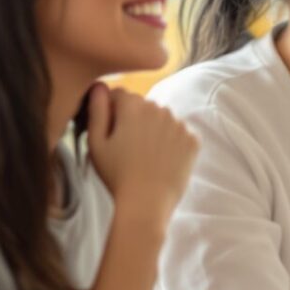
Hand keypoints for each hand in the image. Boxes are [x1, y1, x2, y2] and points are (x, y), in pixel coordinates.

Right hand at [82, 85, 197, 224]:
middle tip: (127, 147)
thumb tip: (99, 85)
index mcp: (134, 105)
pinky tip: (161, 160)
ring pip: (162, 119)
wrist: (146, 204)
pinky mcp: (193, 140)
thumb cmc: (116, 175)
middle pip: (143, 106)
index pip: (120, 95)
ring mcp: (179, 123)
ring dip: (154, 129)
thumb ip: (97, 109)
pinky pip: (179, 133)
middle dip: (134, 119)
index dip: (112, 111)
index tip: (110, 131)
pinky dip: (171, 142)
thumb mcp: (96, 143)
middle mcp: (160, 108)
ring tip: (145, 156)